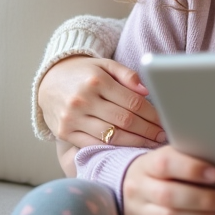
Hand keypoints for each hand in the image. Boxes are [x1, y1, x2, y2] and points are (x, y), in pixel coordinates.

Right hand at [38, 56, 165, 148]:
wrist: (49, 80)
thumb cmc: (84, 73)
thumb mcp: (105, 65)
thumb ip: (127, 75)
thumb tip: (146, 90)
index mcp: (97, 81)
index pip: (133, 102)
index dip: (153, 114)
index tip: (165, 122)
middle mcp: (83, 99)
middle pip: (125, 120)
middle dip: (148, 131)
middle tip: (163, 137)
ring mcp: (72, 117)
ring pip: (111, 136)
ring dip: (134, 143)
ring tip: (150, 145)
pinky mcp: (64, 131)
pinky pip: (93, 144)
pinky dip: (112, 149)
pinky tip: (126, 149)